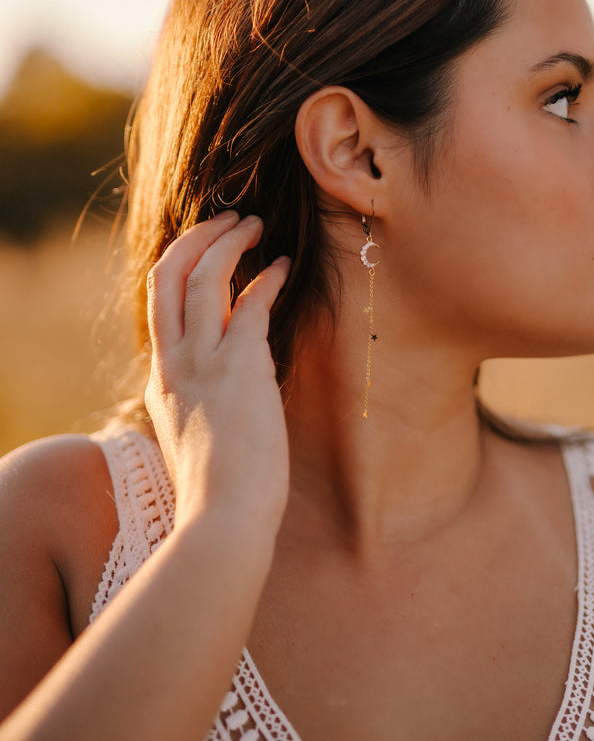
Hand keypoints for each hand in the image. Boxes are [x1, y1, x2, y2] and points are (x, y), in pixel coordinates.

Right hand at [144, 212, 291, 537]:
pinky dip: (268, 278)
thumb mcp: (202, 444)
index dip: (183, 268)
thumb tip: (239, 399)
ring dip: (229, 241)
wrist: (224, 520)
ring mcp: (202, 362)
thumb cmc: (222, 497)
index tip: (210, 252)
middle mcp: (174, 365)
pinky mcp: (239, 365)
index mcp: (163, 384)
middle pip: (168, 276)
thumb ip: (210, 413)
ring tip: (255, 224)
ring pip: (203, 275)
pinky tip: (285, 267)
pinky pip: (249, 303)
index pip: (161, 307)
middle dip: (196, 238)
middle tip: (228, 220)